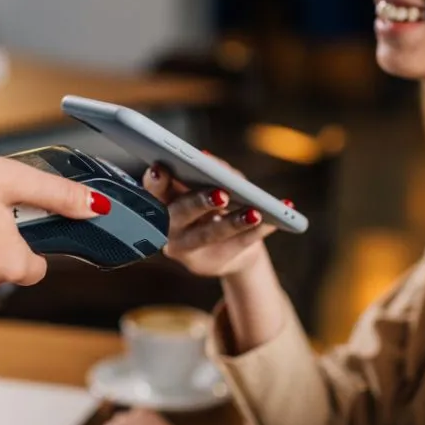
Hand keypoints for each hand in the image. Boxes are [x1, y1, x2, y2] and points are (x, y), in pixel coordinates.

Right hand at [143, 157, 283, 277]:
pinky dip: (256, 232)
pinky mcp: (212, 263)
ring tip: (255, 213)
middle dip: (198, 203)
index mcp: (161, 203)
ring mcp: (188, 249)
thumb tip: (209, 160)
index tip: (160, 169)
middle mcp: (168, 228)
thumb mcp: (207, 185)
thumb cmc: (211, 205)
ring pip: (208, 234)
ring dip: (232, 223)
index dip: (154, 183)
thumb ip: (208, 171)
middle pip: (179, 215)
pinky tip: (273, 221)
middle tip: (221, 194)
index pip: (152, 192)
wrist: (230, 247)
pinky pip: (236, 246)